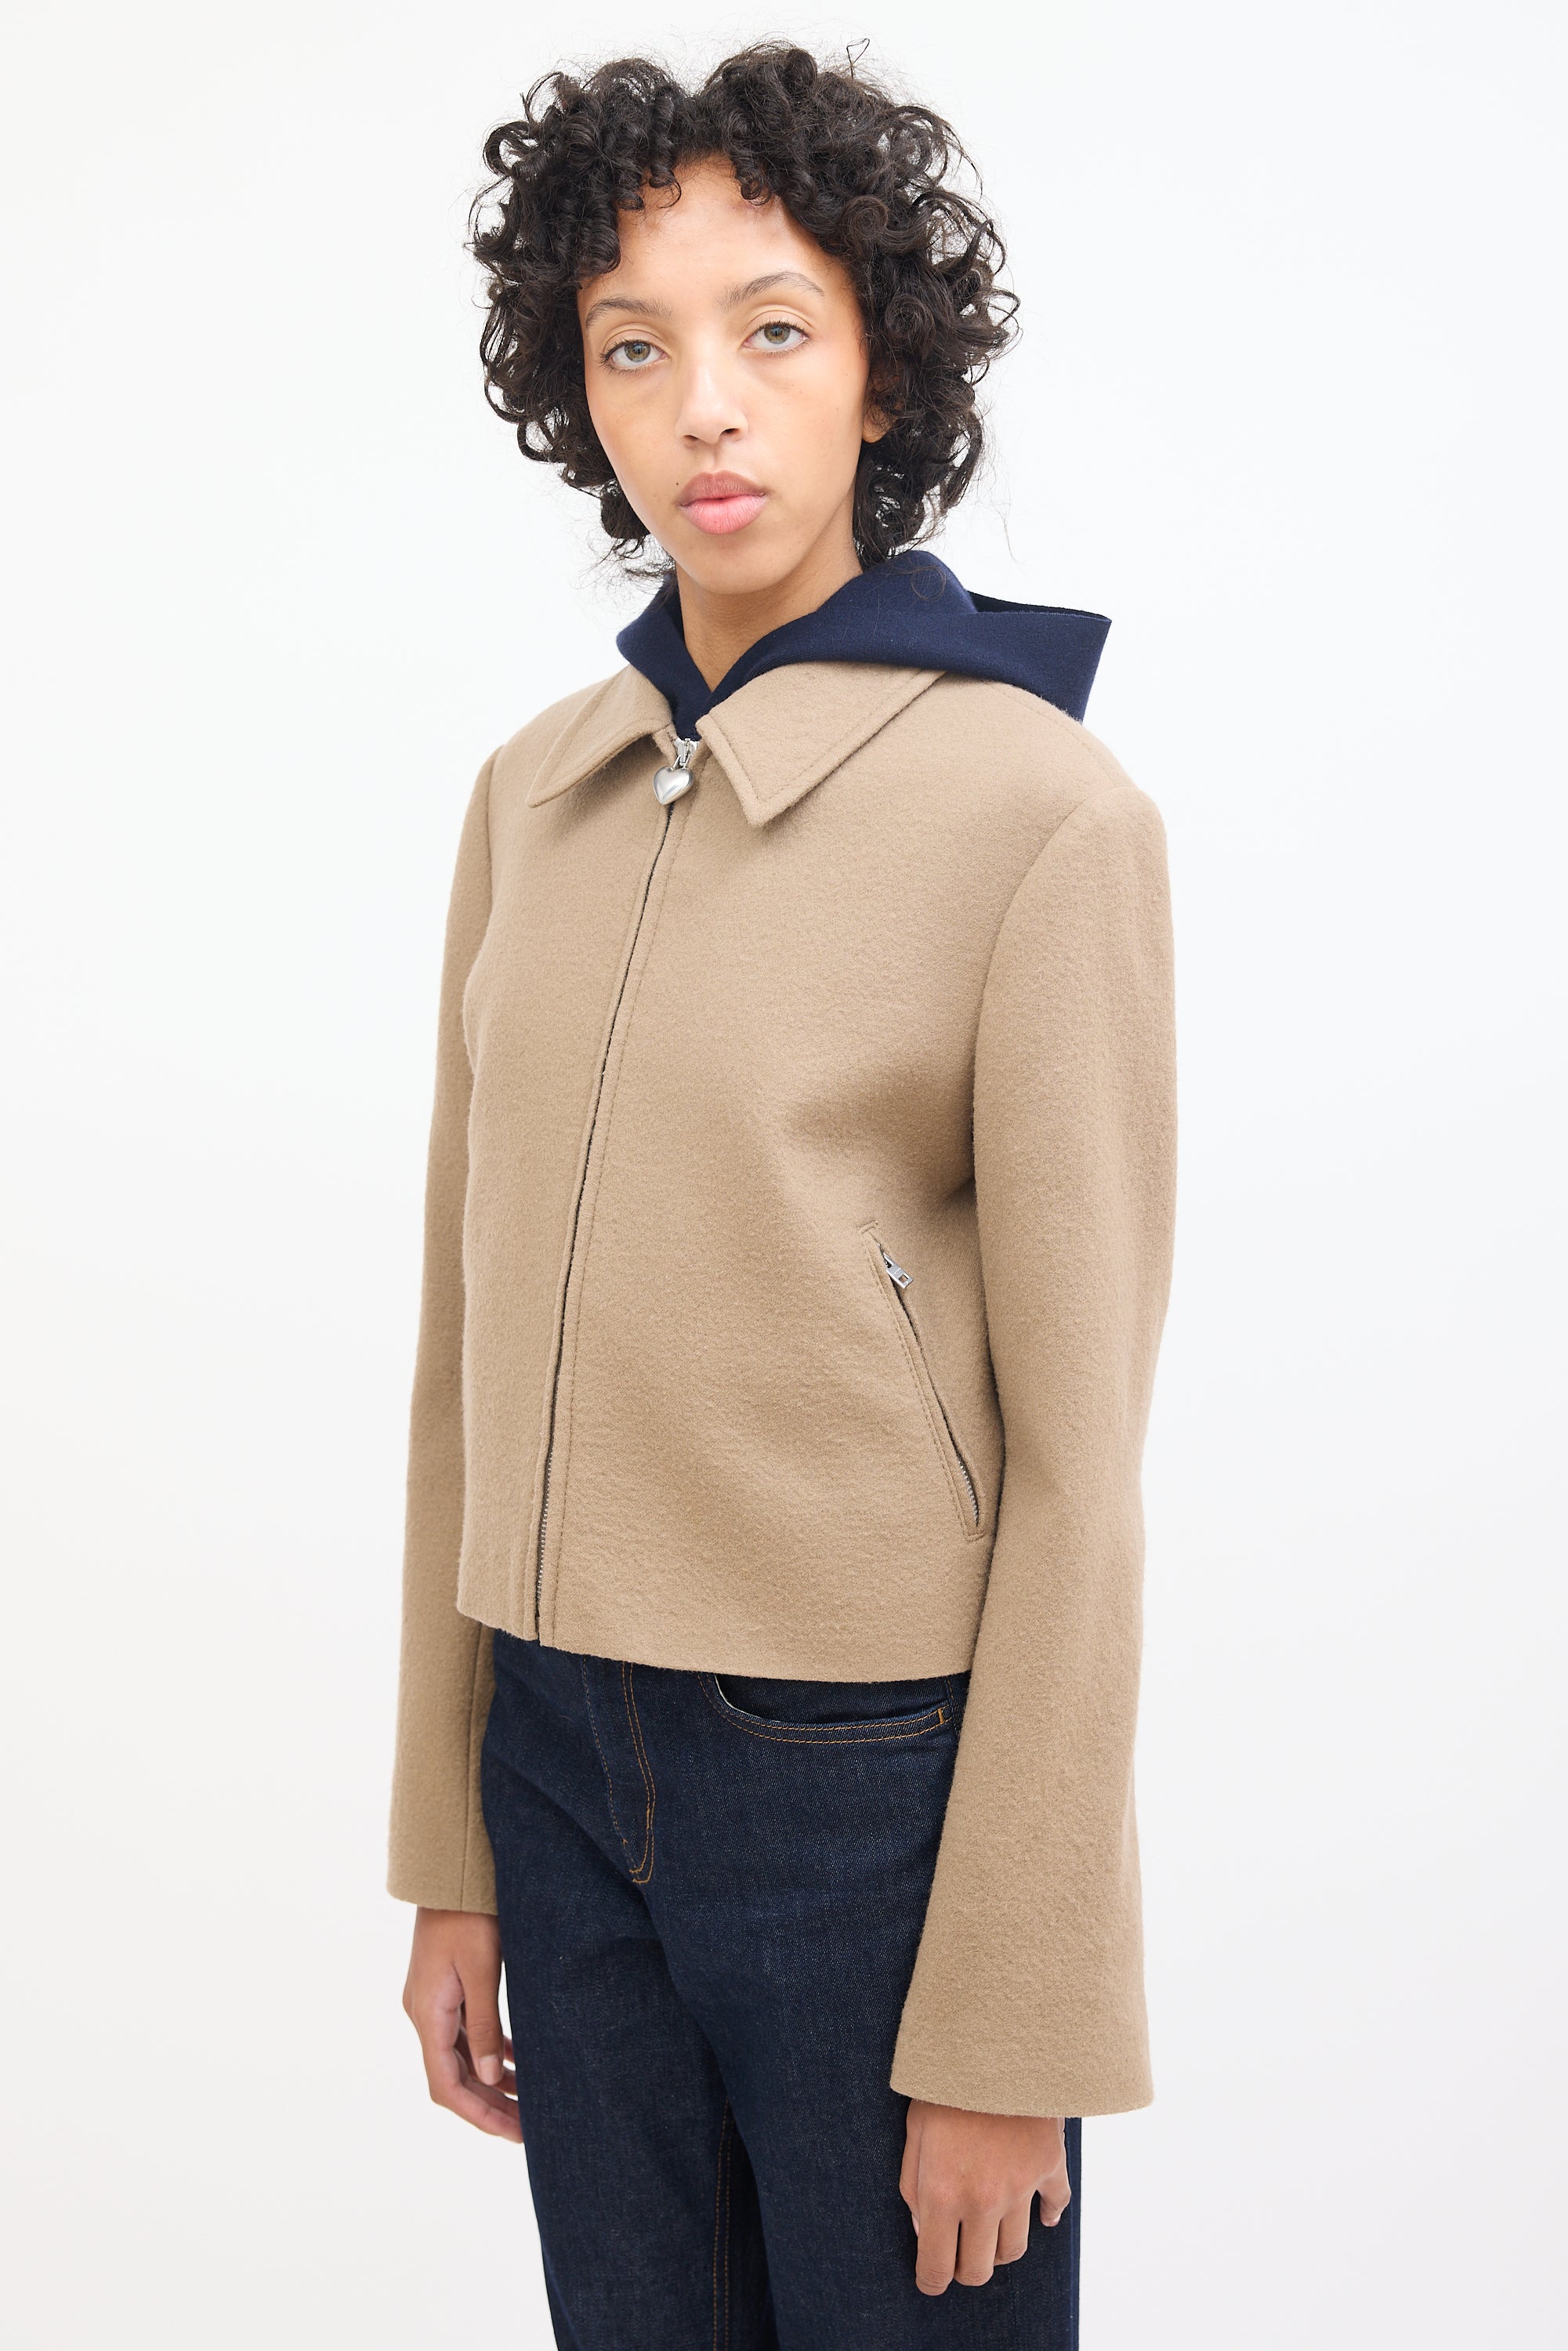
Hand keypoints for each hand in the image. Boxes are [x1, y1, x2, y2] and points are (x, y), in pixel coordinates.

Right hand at [402, 1907, 520, 2140]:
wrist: (449, 1872)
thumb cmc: (468, 1916)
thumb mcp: (482, 1971)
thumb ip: (485, 2025)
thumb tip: (491, 2078)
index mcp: (428, 2014)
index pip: (447, 2086)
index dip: (479, 2114)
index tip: (512, 2133)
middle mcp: (423, 2014)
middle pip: (453, 2077)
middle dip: (489, 2105)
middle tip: (526, 2128)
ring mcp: (430, 2001)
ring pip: (460, 2057)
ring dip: (490, 2080)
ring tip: (527, 2101)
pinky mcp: (442, 1989)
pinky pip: (463, 2033)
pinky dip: (487, 2051)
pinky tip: (513, 2060)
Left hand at [899, 2099, 1069, 2293]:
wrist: (992, 2040)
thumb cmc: (942, 2083)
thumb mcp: (913, 2130)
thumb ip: (912, 2185)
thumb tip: (924, 2227)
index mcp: (941, 2193)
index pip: (937, 2267)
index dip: (931, 2281)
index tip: (930, 2278)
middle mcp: (983, 2199)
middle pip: (979, 2269)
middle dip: (964, 2269)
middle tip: (957, 2254)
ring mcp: (1020, 2185)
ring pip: (1013, 2248)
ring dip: (997, 2246)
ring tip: (987, 2229)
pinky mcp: (1049, 2164)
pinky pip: (1055, 2204)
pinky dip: (1048, 2215)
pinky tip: (1040, 2215)